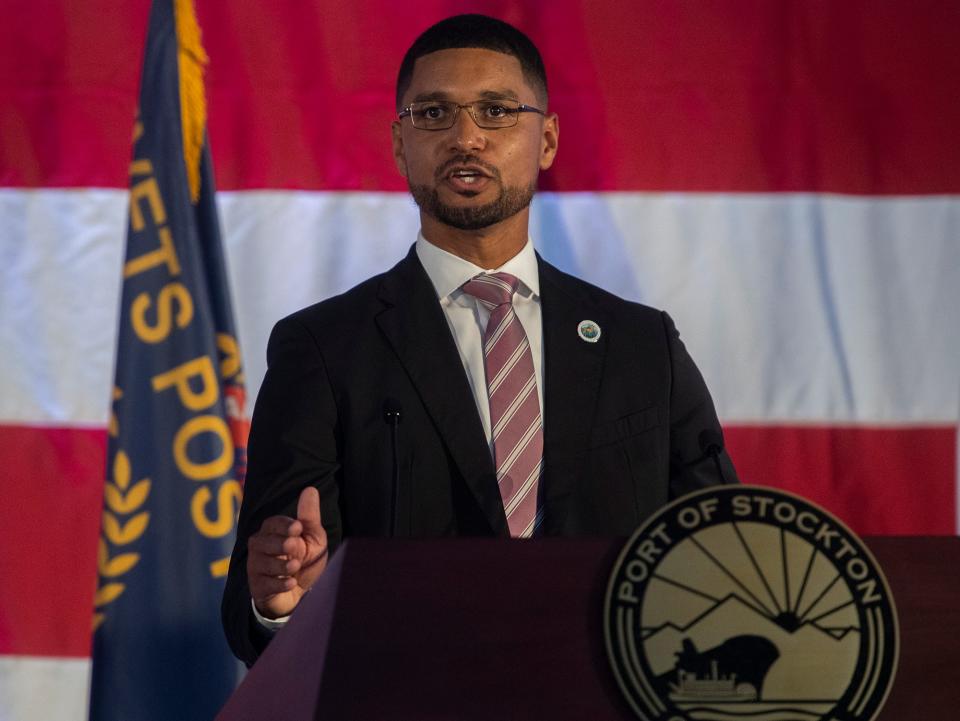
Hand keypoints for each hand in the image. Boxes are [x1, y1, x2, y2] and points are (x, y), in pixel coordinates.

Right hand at [246, 486, 328, 618]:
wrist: (300, 593)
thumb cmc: (305, 560)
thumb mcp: (313, 538)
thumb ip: (310, 517)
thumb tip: (310, 489)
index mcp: (272, 532)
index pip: (272, 524)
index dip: (283, 525)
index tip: (298, 527)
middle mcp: (259, 547)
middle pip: (262, 542)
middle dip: (278, 543)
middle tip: (293, 545)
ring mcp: (256, 568)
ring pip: (261, 563)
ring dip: (279, 564)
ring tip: (295, 566)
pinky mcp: (257, 588)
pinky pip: (264, 584)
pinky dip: (278, 584)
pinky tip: (291, 583)